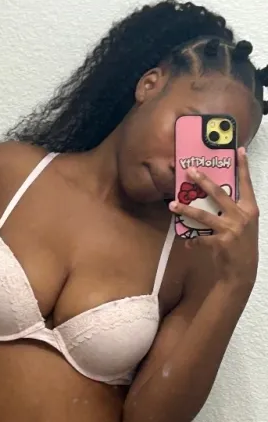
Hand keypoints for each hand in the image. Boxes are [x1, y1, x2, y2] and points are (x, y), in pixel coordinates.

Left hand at [169, 147, 258, 285]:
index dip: (243, 167)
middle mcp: (242, 216)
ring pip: (204, 215)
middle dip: (203, 181)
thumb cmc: (241, 245)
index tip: (239, 150)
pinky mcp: (221, 243)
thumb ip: (233, 210)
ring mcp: (232, 229)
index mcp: (250, 209)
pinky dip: (192, 242)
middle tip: (189, 170)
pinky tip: (187, 243)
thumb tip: (214, 195)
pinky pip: (200, 239)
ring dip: (186, 209)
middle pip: (219, 194)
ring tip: (172, 205)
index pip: (246, 184)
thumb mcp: (244, 225)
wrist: (242, 271)